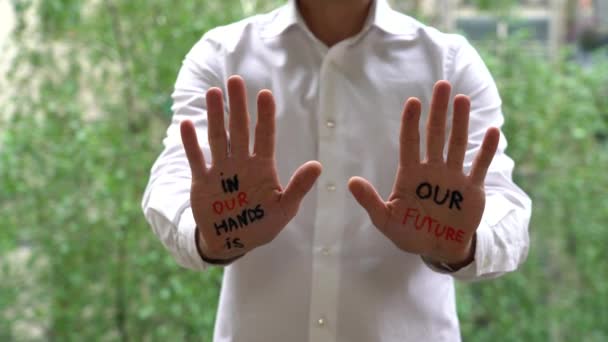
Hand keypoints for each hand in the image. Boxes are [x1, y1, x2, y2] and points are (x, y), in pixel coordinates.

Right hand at [181, 75, 321, 259]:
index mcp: (262, 167)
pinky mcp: (202, 181)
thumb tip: (318, 166)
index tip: (265, 94)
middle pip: (240, 129)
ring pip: (218, 138)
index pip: (265, 136)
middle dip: (238, 106)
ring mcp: (221, 170)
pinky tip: (185, 124)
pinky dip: (190, 144)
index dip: (265, 115)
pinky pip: (195, 159)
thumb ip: (298, 187)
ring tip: (213, 93)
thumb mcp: (284, 208)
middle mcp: (241, 162)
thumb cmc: (262, 224)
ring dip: (216, 116)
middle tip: (235, 80)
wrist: (234, 241)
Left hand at [348, 81, 499, 265]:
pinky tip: (493, 131)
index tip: (413, 101)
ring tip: (462, 99)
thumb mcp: (385, 220)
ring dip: (461, 122)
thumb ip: (370, 202)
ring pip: (457, 144)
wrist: (438, 248)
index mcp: (410, 175)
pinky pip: (480, 166)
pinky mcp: (472, 189)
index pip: (410, 143)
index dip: (411, 123)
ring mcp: (453, 178)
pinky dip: (486, 150)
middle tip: (441, 85)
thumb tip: (351, 182)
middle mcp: (432, 170)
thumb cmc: (409, 233)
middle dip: (438, 112)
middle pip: (435, 135)